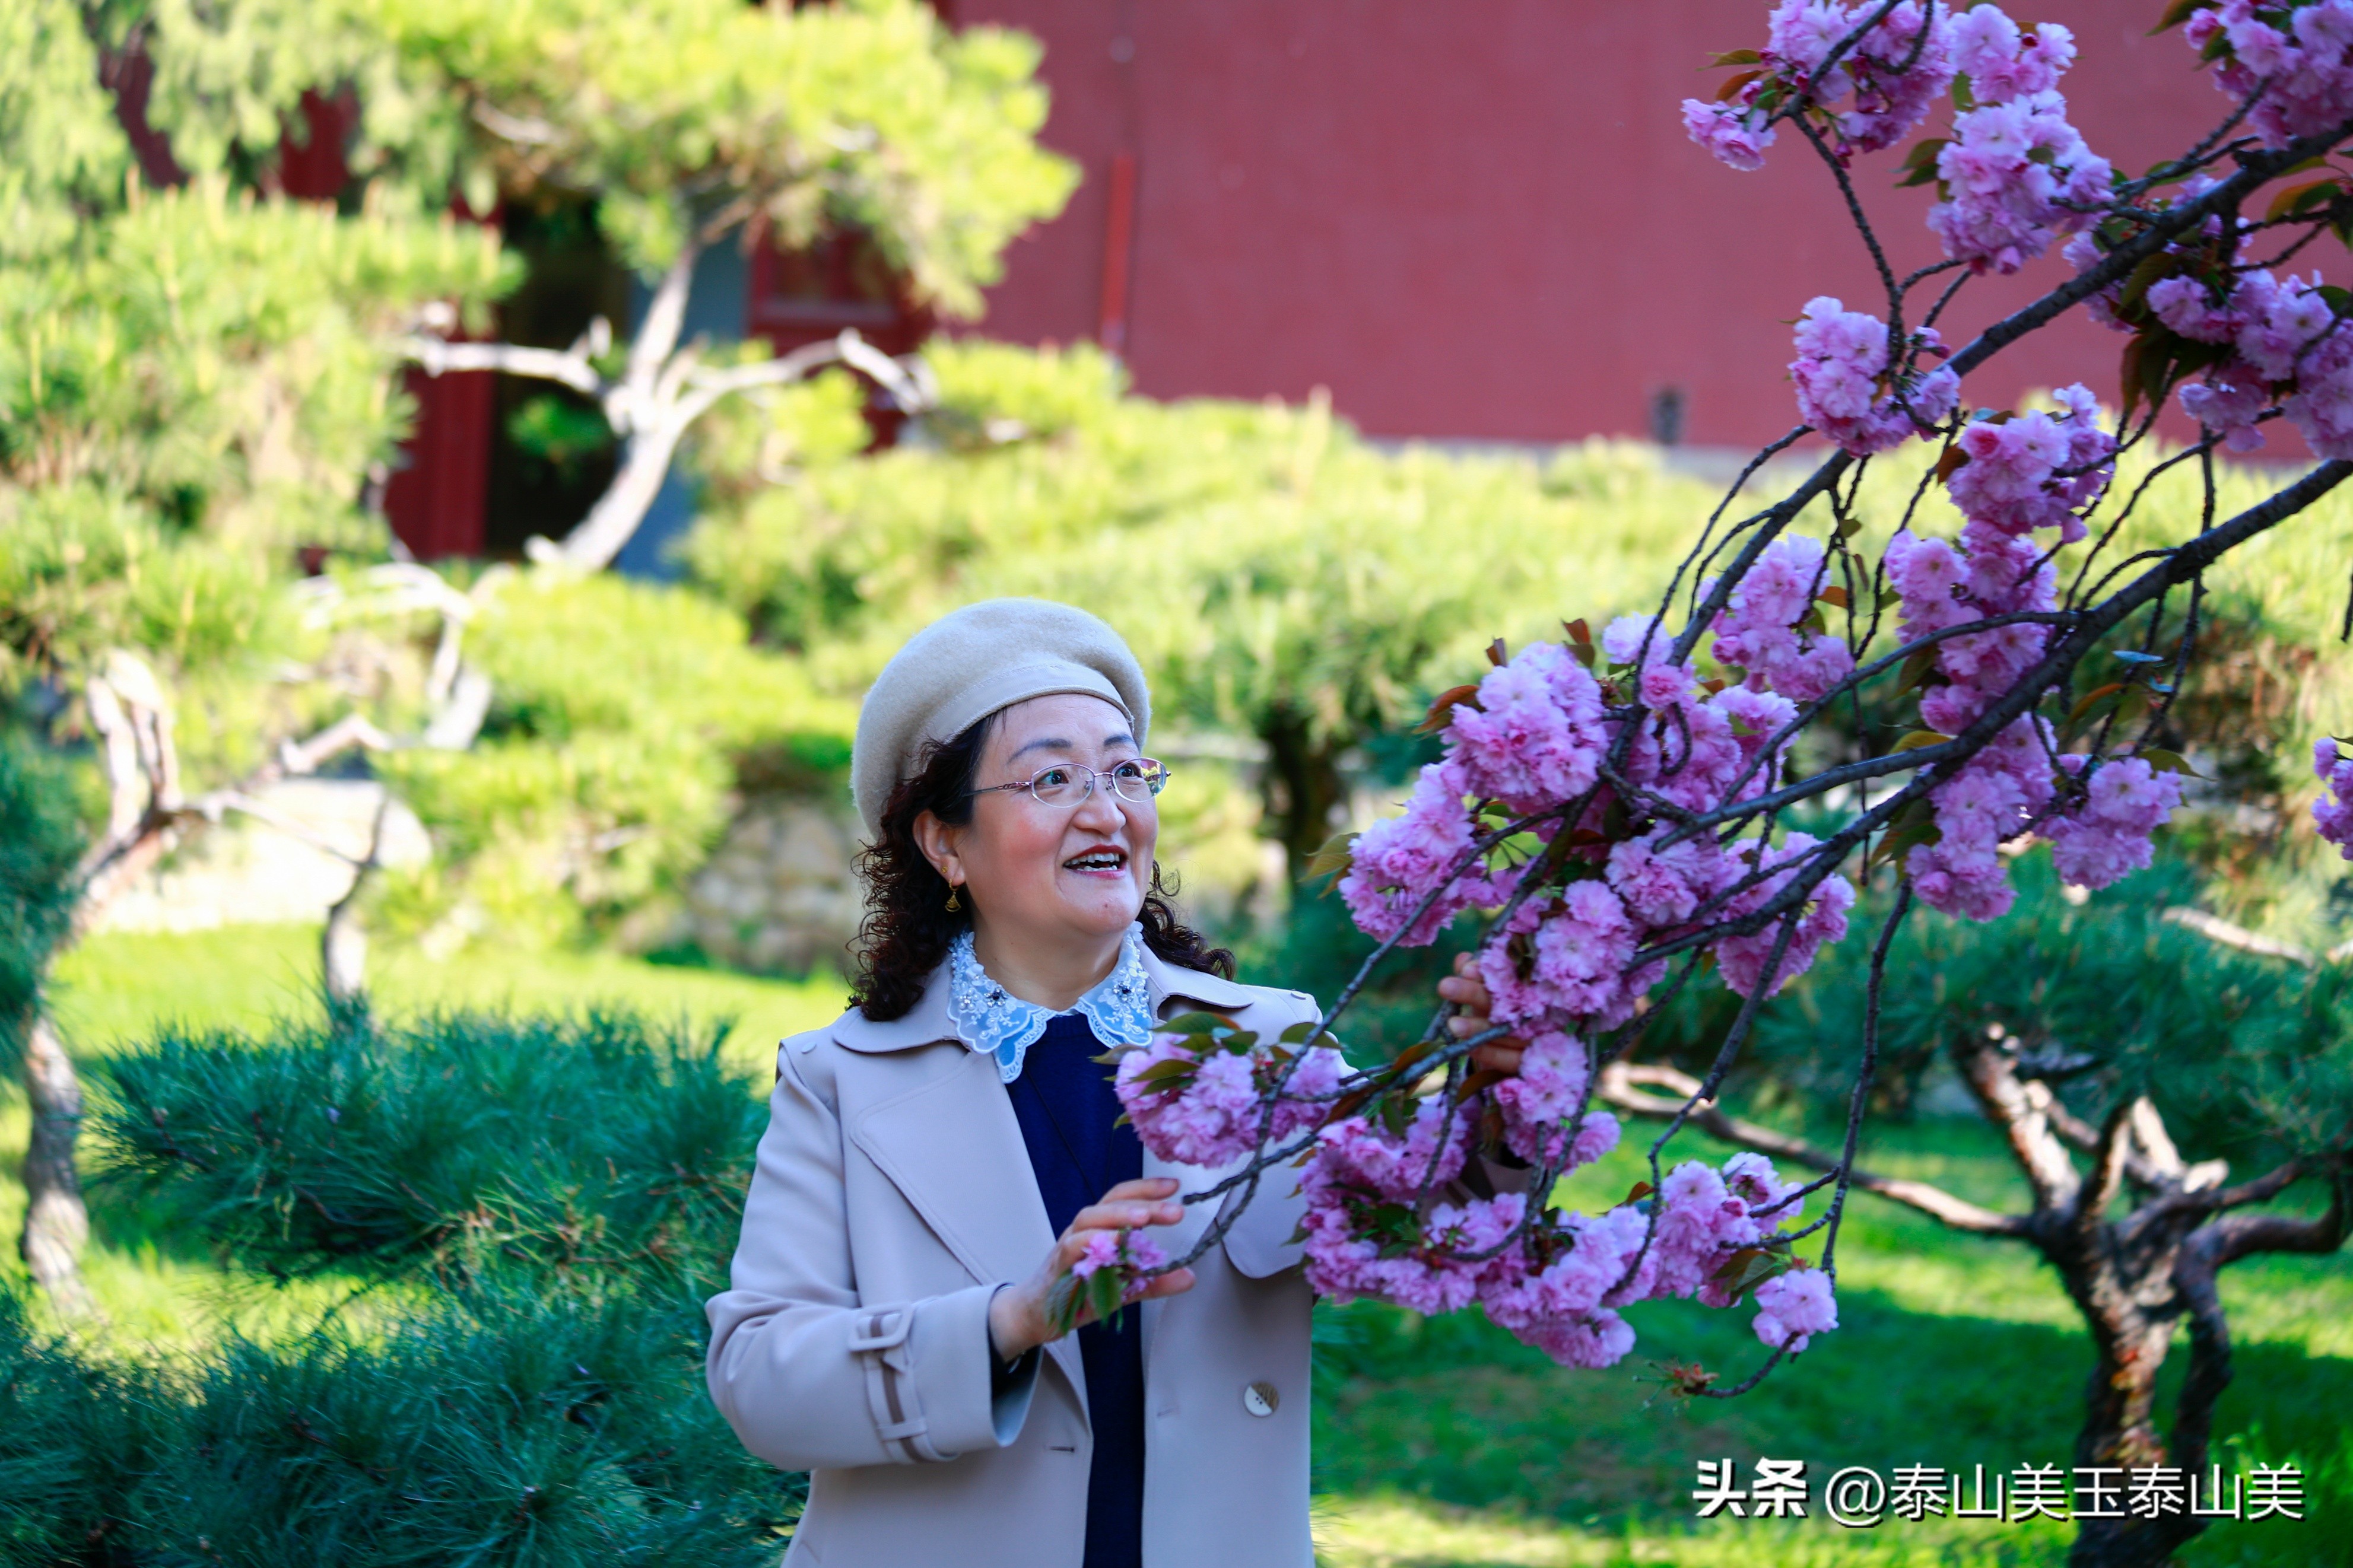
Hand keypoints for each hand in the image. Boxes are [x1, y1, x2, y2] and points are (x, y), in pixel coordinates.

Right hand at [986, 1177, 1196, 1361]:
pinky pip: (1072, 1248)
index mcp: (1100, 1229)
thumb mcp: (1124, 1288)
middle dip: (1144, 1202)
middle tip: (1175, 1210)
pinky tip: (1114, 1244)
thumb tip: (1189, 1276)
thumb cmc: (1078, 1293)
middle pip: (1111, 1204)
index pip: (1123, 1199)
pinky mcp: (1057, 1266)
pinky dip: (1092, 1242)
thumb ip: (1154, 1281)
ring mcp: (1068, 1245)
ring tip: (1145, 1219)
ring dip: (1118, 1216)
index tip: (1175, 1187)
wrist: (1036, 1315)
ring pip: (1089, 1219)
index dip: (1147, 1189)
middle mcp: (1083, 1230)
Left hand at [1437, 951, 1529, 1074]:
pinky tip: (1468, 1047)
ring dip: (1477, 1027)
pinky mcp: (1529, 1062)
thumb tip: (1463, 960)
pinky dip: (1489, 1052)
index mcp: (1524, 988)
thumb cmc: (1495, 1013)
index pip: (1507, 976)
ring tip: (1452, 1024)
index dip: (1486, 972)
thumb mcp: (1484, 994)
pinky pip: (1509, 1059)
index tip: (1465, 970)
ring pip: (1505, 1031)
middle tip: (1445, 986)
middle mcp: (1532, 1010)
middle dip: (1473, 993)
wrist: (1509, 1053)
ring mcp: (1535, 1037)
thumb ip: (1474, 977)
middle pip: (1504, 1001)